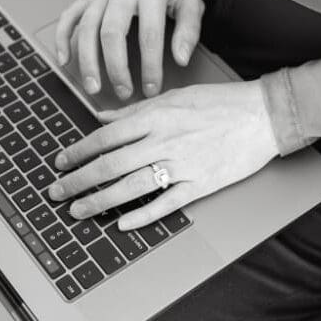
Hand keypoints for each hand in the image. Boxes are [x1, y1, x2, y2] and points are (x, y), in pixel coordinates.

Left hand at [47, 81, 280, 229]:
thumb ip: (135, 111)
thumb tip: (103, 116)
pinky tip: (122, 224)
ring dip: (101, 201)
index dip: (79, 152)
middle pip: (111, 164)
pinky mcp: (201, 184)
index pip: (106, 136)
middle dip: (79, 180)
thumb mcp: (174, 96)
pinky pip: (167, 203)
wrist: (263, 115)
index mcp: (156, 116)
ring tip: (79, 211)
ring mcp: (183, 164)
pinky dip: (143, 215)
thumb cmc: (220, 102)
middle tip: (57, 192)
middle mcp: (165, 140)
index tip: (61, 163)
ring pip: (132, 186)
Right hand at [54, 0, 203, 99]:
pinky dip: (63, 38)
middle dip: (116, 68)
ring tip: (93, 86)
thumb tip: (180, 59)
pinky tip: (65, 59)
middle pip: (112, 33)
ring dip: (87, 60)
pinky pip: (69, 16)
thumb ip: (189, 30)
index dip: (150, 66)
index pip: (150, 35)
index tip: (151, 87)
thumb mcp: (192, 0)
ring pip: (87, 27)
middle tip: (123, 91)